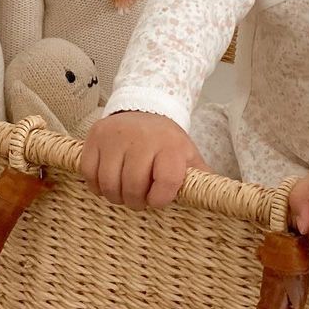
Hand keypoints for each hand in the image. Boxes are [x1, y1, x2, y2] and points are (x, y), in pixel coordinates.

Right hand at [80, 110, 210, 210]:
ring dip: (116, 196)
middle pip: (133, 188)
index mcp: (170, 146)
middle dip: (136, 201)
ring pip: (109, 184)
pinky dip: (97, 185)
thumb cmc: (166, 141)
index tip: (158, 198)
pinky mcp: (95, 136)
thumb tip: (219, 201)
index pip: (166, 182)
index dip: (160, 199)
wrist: (145, 107)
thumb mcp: (187, 155)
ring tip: (124, 190)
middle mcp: (142, 139)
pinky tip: (108, 180)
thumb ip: (199, 177)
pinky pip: (89, 173)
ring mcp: (115, 136)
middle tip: (139, 198)